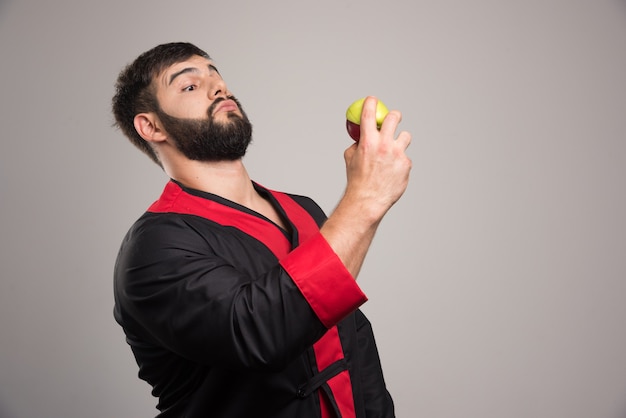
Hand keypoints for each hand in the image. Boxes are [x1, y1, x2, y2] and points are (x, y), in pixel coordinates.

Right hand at [320, 96, 410, 278]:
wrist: (368, 200)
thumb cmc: (357, 180)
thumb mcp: (350, 157)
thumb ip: (358, 143)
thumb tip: (362, 134)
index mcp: (367, 141)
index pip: (369, 113)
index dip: (371, 102)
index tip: (373, 100)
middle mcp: (383, 144)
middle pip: (394, 117)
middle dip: (394, 115)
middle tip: (394, 118)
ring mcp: (397, 153)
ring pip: (405, 136)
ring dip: (400, 140)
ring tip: (393, 151)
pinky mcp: (406, 164)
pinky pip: (405, 157)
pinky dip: (400, 162)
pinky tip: (392, 172)